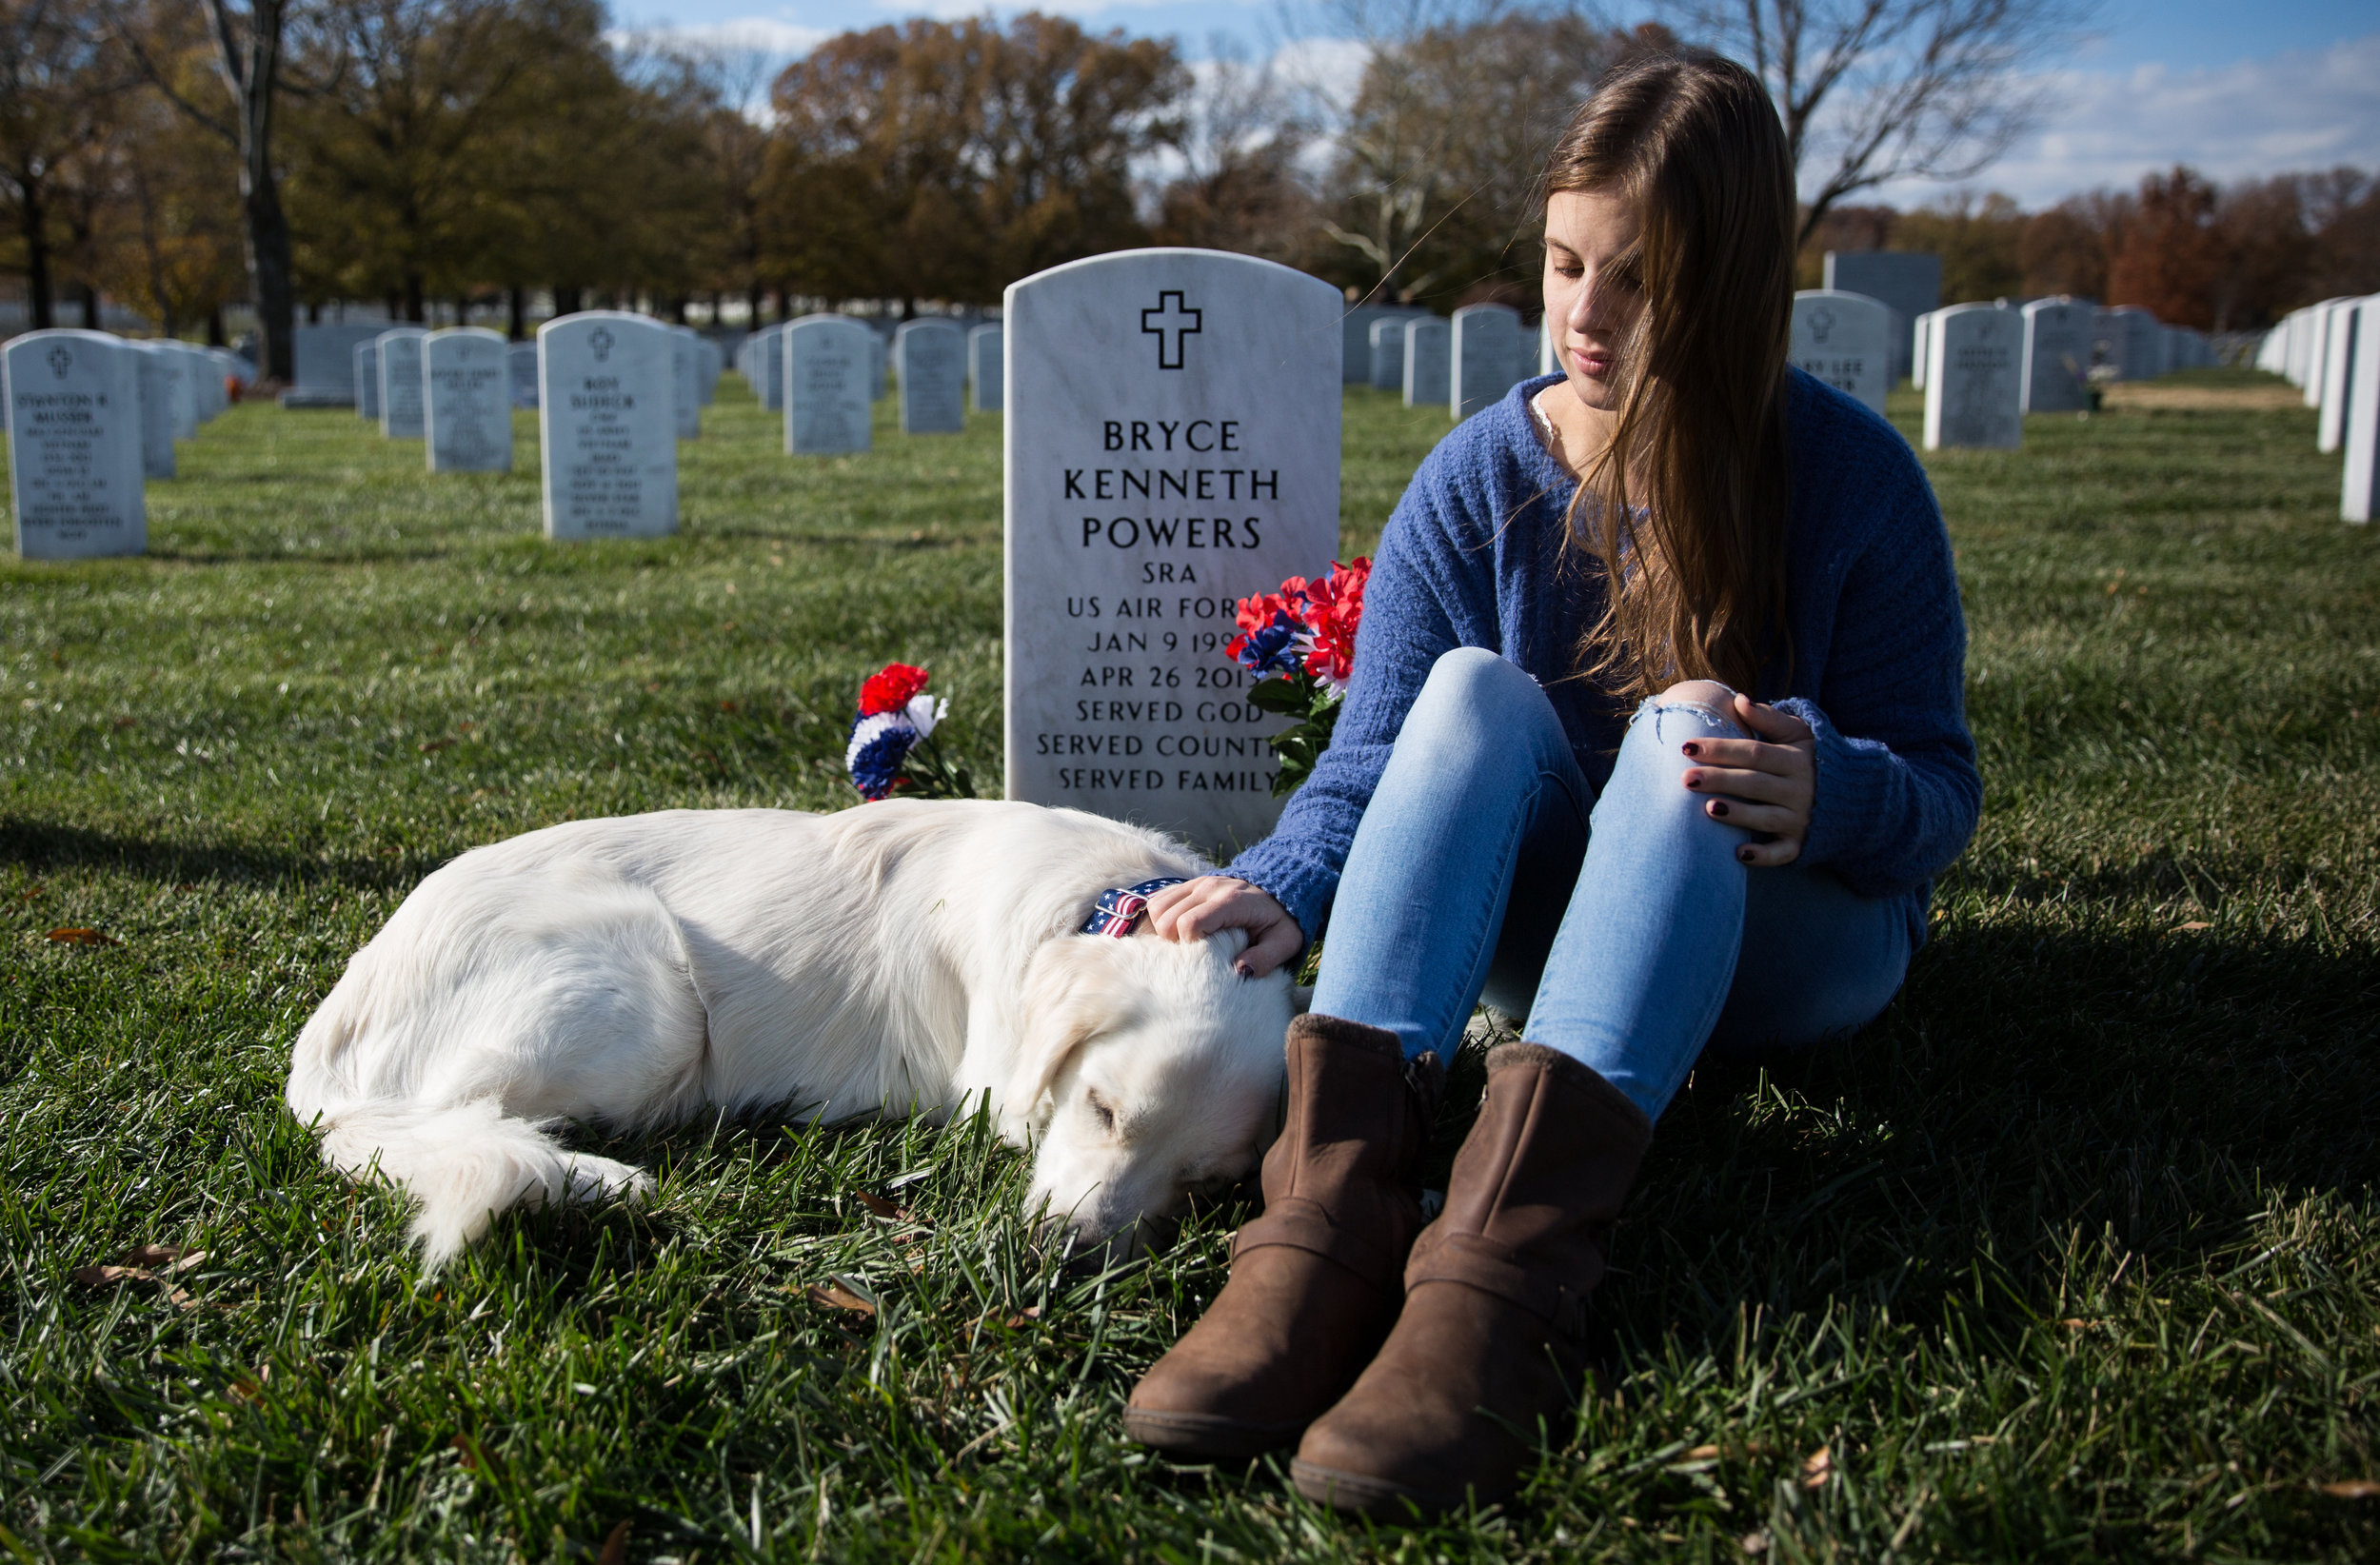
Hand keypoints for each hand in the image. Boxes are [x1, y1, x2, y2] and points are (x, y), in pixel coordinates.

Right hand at [1146, 877, 1305, 978]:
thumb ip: (1265, 958)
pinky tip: (1179, 932)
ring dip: (1163, 930)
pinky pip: (1159, 900)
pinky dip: (1161, 919)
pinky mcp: (1189, 885)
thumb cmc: (1280, 922)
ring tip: (1185, 943)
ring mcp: (1196, 883)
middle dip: (1173, 941)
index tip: (1204, 956)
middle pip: (1166, 917)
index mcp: (1231, 902)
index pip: (1189, 923)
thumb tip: (1239, 973)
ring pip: (1157, 907)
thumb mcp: (1285, 942)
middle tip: (1194, 953)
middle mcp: (1209, 887)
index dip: (1189, 946)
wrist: (1279, 892)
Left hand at [1680, 693, 1814, 867]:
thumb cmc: (1812, 760)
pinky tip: (1739, 854)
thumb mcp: (1799, 734)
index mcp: (1795, 759)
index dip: (1721, 749)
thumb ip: (1770, 718)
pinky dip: (1763, 856)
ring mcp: (1800, 819)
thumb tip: (1740, 700)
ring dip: (1739, 814)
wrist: (1856, 795)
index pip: (1753, 752)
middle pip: (1754, 783)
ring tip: (1709, 808)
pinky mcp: (1800, 844)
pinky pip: (1782, 853)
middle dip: (1720, 780)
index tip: (1687, 746)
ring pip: (1766, 817)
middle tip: (1685, 778)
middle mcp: (1799, 789)